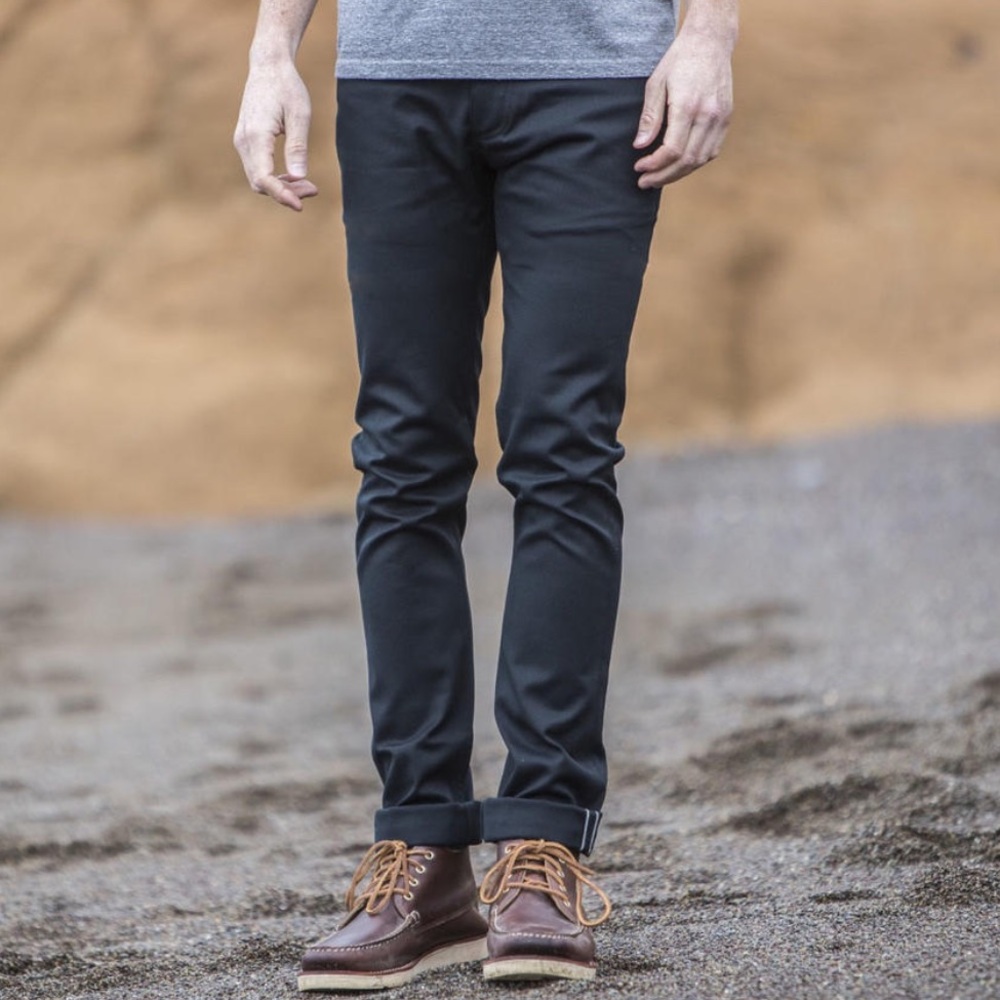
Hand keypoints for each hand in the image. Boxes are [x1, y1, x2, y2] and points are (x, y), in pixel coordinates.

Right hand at [234, 59, 317, 210]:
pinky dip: (275, 178)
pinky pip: (258, 169)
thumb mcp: (300, 115)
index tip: (300, 206)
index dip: (281, 195)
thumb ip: (298, 146)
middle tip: (313, 190)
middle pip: (260, 182)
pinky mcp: (246, 141)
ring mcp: (242, 141)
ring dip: (282, 187)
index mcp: (256, 134)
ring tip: (308, 185)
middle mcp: (244, 141)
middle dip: (286, 193)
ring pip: (258, 178)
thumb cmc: (287, 87)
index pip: (263, 177)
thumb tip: (299, 177)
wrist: (268, 66)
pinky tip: (295, 175)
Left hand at [633, 32, 733, 188]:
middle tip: (645, 182)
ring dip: (678, 174)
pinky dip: (694, 163)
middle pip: (687, 161)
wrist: (710, 42)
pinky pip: (711, 151)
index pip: (672, 150)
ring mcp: (720, 118)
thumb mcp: (656, 83)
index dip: (654, 165)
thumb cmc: (679, 60)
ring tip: (659, 177)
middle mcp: (708, 115)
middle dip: (663, 176)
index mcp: (687, 105)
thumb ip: (649, 117)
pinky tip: (678, 164)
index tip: (639, 168)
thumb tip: (640, 146)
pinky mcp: (726, 119)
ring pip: (700, 160)